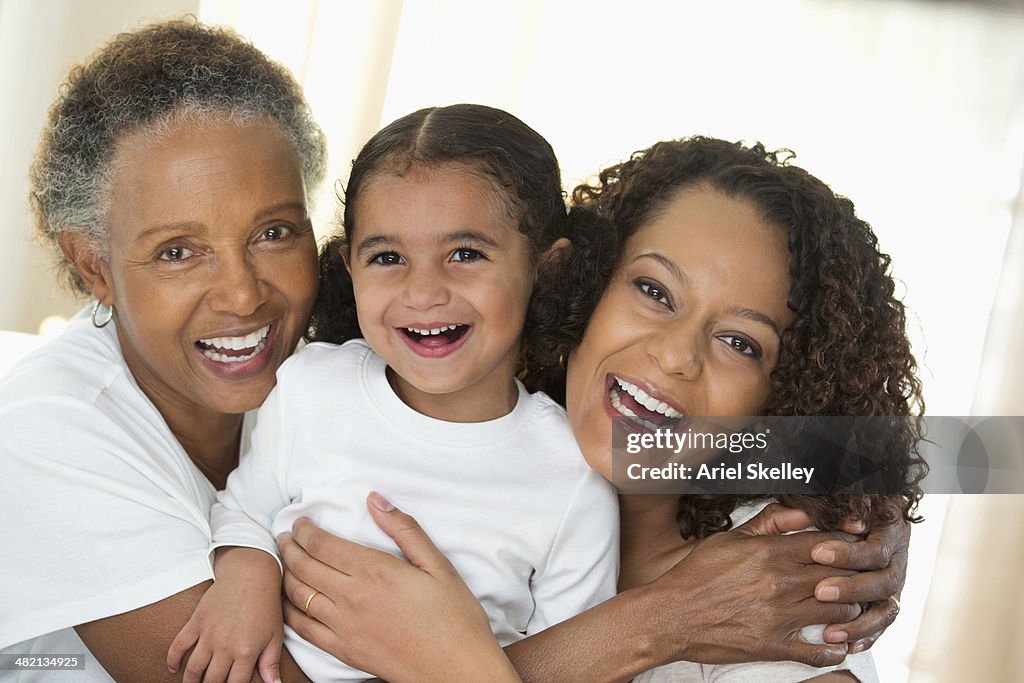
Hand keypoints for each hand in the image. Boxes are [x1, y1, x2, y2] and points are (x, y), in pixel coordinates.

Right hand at [167, 547, 284, 682]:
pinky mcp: (197, 621)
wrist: (251, 575)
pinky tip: (173, 668)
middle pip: (212, 680)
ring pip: (193, 668)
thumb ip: (271, 663)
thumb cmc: (266, 605)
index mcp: (246, 652)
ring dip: (190, 681)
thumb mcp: (274, 635)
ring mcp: (208, 634)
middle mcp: (225, 646)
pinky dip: (173, 659)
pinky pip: (179, 645)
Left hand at [279, 492, 520, 682]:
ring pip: (298, 595)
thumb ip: (404, 529)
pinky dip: (289, 611)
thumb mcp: (438, 564)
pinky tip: (288, 601)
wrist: (456, 670)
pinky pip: (303, 629)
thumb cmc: (454, 616)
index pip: (323, 544)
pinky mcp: (343, 651)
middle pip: (305, 566)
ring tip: (284, 561)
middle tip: (285, 536)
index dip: (305, 530)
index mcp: (375, 571)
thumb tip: (375, 499)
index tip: (300, 522)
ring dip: (286, 574)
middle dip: (290, 547)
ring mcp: (344, 627)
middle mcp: (352, 597)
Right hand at [647, 503, 862, 667]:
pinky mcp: (774, 645)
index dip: (850, 545)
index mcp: (771, 553)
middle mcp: (781, 583)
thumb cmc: (698, 574)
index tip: (857, 548)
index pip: (829, 544)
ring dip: (850, 610)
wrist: (672, 614)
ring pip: (840, 612)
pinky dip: (835, 649)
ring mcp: (780, 616)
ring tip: (848, 608)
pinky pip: (820, 652)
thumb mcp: (730, 538)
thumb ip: (770, 522)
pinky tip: (836, 643)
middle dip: (856, 576)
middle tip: (861, 578)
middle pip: (842, 576)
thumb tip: (803, 511)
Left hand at [812, 500, 909, 652]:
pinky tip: (847, 647)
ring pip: (885, 609)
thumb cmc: (852, 507)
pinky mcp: (887, 604)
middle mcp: (896, 562)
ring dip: (858, 622)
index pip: (873, 549)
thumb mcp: (842, 504)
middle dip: (850, 588)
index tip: (816, 552)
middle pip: (882, 581)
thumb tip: (807, 513)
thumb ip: (826, 510)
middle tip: (819, 591)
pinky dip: (866, 636)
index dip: (847, 553)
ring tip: (829, 632)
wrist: (874, 515)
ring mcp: (894, 586)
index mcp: (888, 534)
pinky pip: (882, 626)